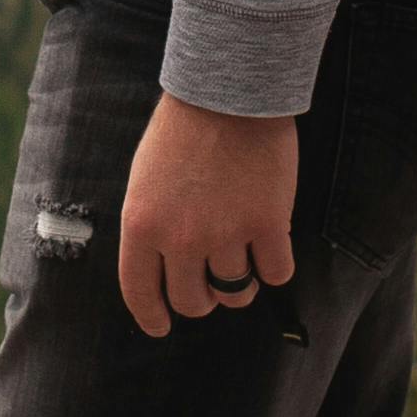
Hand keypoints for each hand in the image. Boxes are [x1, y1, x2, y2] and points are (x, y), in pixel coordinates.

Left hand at [118, 92, 300, 336]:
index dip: (152, 316)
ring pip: (236, 292)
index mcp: (141, 225)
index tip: (161, 325)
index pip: (140, 293)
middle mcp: (180, 238)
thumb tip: (162, 269)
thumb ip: (150, 225)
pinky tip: (271, 246)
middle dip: (204, 298)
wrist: (227, 91)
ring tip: (243, 257)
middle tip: (212, 282)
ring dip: (240, 282)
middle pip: (194, 301)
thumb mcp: (144, 178)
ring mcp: (226, 233)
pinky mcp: (268, 224)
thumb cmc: (182, 129)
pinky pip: (275, 273)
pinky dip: (274, 266)